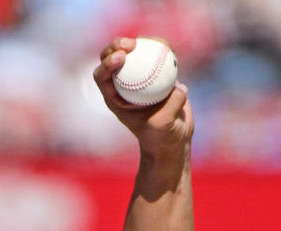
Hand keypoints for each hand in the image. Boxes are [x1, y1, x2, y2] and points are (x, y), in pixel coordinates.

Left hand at [94, 37, 193, 160]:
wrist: (173, 139)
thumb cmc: (162, 137)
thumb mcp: (164, 125)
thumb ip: (171, 105)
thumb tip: (179, 86)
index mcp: (114, 98)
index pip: (102, 76)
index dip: (106, 63)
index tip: (121, 57)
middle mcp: (123, 85)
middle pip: (111, 59)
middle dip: (116, 46)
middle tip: (132, 44)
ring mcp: (139, 78)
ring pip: (133, 54)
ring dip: (140, 42)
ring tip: (153, 40)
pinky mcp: (156, 75)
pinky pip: (154, 56)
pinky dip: (160, 48)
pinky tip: (168, 46)